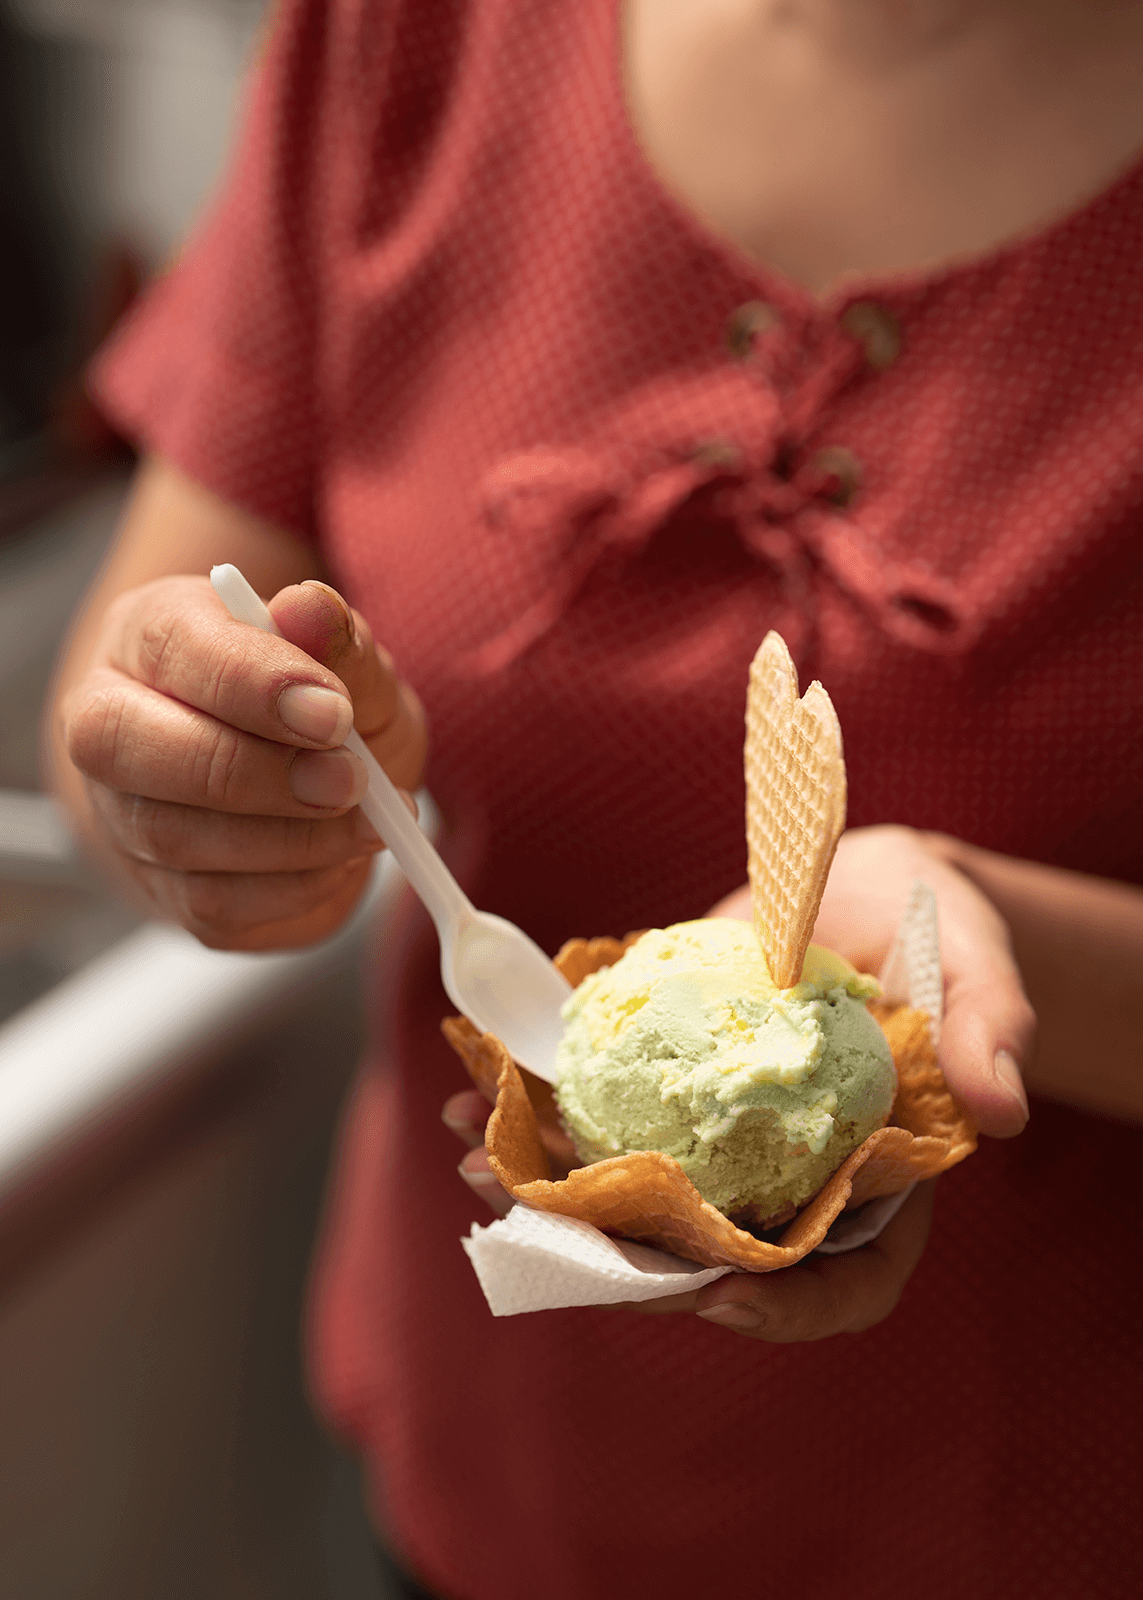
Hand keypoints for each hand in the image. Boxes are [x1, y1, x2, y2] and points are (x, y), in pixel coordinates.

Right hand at [60, 574, 426, 949]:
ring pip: (172, 838)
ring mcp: (122, 814)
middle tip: (351, 780)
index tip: (335, 714)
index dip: (254, 685)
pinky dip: (294, 889)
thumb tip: (310, 607)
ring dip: (291, 840)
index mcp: (151, 634)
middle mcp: (110, 720)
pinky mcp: (161, 892)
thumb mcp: (353, 666)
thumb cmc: (323, 706)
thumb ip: (339, 642)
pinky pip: (213, 907)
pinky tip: (339, 859)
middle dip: (255, 772)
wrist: (311, 779)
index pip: (174, 649)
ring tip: (370, 822)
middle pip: (126, 747)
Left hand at [444, 822, 1031, 1340]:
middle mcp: (790, 1177)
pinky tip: (480, 1095)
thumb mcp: (977, 965)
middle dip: (622, 1263)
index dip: (787, 1309)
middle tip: (548, 1242)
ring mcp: (719, 1138)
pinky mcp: (664, 1087)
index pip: (845, 1282)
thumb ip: (989, 1028)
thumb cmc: (936, 930)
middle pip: (712, 1256)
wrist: (857, 879)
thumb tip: (1002, 1111)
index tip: (721, 1298)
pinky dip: (541, 1113)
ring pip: (636, 1196)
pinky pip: (600, 1117)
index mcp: (877, 1182)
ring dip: (552, 1191)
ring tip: (477, 1162)